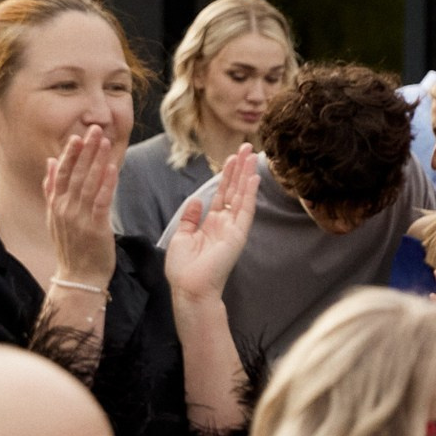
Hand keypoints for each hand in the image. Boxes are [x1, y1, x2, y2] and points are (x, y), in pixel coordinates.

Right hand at [43, 124, 119, 287]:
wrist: (78, 277)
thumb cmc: (71, 247)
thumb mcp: (54, 216)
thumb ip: (51, 189)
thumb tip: (48, 163)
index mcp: (55, 205)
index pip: (61, 174)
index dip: (69, 154)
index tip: (77, 136)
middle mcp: (65, 210)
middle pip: (75, 175)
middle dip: (86, 151)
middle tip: (95, 130)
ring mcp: (79, 219)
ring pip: (88, 184)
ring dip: (97, 161)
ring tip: (105, 142)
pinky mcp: (95, 228)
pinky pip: (101, 202)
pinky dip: (106, 184)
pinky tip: (112, 168)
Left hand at [166, 143, 258, 304]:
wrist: (189, 289)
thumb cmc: (183, 269)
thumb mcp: (182, 237)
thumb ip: (190, 218)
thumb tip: (196, 200)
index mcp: (211, 223)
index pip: (221, 193)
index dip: (226, 175)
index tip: (231, 157)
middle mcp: (225, 223)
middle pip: (234, 190)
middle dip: (240, 168)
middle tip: (247, 147)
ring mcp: (233, 228)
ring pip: (242, 195)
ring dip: (246, 174)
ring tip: (251, 154)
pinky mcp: (238, 235)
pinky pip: (245, 210)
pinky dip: (249, 194)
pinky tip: (253, 177)